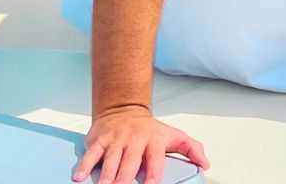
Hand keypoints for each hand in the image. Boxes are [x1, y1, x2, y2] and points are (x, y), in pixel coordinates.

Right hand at [73, 105, 207, 183]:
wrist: (124, 108)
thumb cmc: (150, 129)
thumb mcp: (174, 135)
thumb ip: (191, 149)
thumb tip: (205, 164)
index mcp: (154, 140)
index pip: (155, 161)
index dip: (152, 176)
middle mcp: (134, 139)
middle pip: (129, 164)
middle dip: (125, 181)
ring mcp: (116, 139)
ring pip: (110, 161)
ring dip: (106, 178)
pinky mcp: (100, 139)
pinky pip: (92, 154)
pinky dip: (85, 165)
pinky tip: (80, 177)